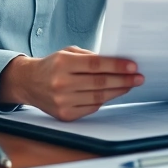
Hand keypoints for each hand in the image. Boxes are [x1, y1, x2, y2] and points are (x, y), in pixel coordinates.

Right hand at [0, 46, 143, 120]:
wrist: (28, 83)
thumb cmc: (53, 65)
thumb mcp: (68, 52)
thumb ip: (91, 57)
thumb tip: (117, 63)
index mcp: (62, 63)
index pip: (95, 65)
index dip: (116, 66)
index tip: (133, 66)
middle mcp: (61, 83)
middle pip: (100, 83)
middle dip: (123, 80)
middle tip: (138, 77)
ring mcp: (62, 101)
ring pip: (98, 97)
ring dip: (118, 91)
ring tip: (130, 85)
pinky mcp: (64, 115)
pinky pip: (91, 108)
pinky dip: (105, 101)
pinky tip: (113, 93)